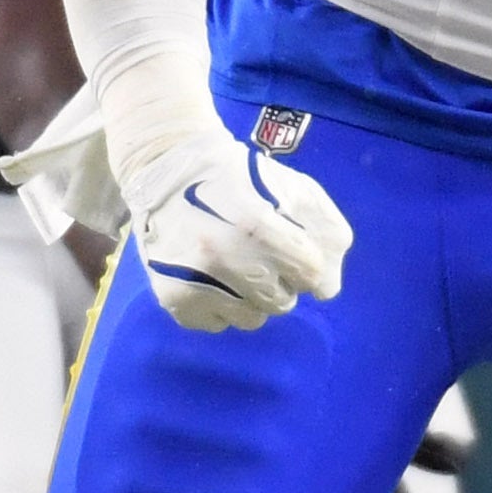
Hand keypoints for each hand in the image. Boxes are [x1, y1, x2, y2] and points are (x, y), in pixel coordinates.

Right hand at [126, 127, 347, 332]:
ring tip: (234, 265)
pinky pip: (217, 324)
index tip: (293, 249)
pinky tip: (209, 274)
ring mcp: (195, 281)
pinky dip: (219, 305)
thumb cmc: (239, 177)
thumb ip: (325, 232)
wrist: (165, 168)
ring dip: (251, 297)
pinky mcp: (173, 298)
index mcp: (256, 225)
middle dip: (281, 282)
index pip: (310, 272)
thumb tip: (327, 289)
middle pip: (282, 302)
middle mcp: (223, 258)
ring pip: (252, 319)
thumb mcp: (293, 187)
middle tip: (261, 255)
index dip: (307, 262)